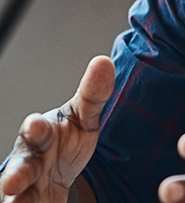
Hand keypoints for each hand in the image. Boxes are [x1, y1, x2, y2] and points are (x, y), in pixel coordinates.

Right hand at [0, 56, 114, 202]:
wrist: (59, 172)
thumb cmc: (67, 138)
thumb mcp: (83, 117)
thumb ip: (93, 93)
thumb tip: (104, 61)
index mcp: (42, 134)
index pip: (36, 130)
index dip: (35, 129)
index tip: (35, 126)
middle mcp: (29, 161)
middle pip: (21, 168)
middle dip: (17, 173)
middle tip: (13, 182)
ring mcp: (28, 187)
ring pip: (17, 196)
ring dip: (17, 201)